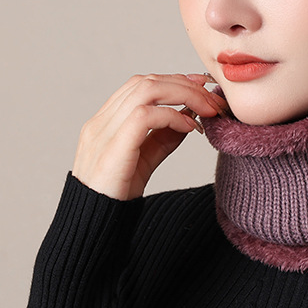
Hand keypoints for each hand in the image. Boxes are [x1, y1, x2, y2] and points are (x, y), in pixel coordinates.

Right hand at [71, 73, 227, 200]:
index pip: (141, 84)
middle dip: (185, 85)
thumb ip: (163, 136)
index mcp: (105, 121)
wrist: (93, 227)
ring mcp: (102, 132)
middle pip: (146, 82)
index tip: (203, 85)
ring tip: (207, 109)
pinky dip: (172, 116)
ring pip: (146, 91)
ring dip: (183, 94)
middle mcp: (101, 122)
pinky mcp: (111, 148)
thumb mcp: (146, 158)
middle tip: (213, 99)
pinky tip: (190, 127)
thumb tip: (189, 116)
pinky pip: (144, 117)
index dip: (175, 80)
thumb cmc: (117, 194)